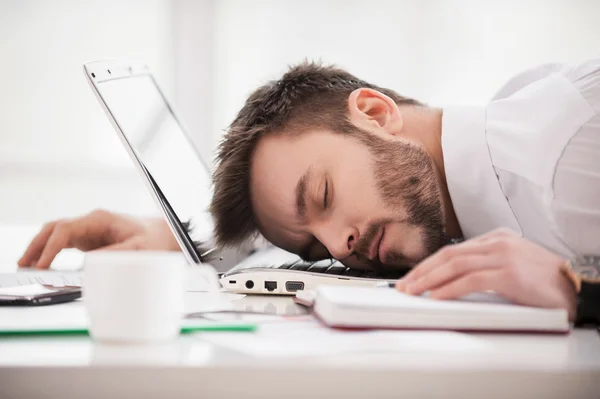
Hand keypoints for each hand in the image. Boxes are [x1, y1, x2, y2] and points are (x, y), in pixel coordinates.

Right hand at [18, 209, 179, 268]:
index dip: (51, 247)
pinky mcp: (89, 238)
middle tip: (24, 266)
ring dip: (40, 248)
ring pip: (55, 234)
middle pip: (54, 229)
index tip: (42, 265)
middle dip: (37, 246)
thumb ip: (114, 254)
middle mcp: (90, 221)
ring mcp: (88, 229)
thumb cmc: (152, 239)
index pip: (66, 229)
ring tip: (26, 266)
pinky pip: (63, 242)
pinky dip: (50, 252)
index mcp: (100, 219)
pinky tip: (42, 265)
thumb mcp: (138, 248)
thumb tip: (89, 264)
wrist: (161, 234)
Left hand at [396, 228, 576, 320]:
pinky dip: (449, 288)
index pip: (453, 250)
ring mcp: (503, 255)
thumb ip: (485, 266)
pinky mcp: (509, 273)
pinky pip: (470, 280)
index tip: (413, 276)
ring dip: (429, 280)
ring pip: (454, 265)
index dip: (429, 264)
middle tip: (404, 285)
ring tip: (413, 291)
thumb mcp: (510, 265)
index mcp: (496, 238)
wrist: (575, 287)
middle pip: (448, 255)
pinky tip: (436, 296)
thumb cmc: (543, 281)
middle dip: (422, 271)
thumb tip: (452, 280)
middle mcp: (497, 242)